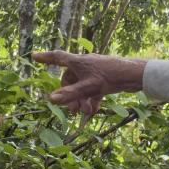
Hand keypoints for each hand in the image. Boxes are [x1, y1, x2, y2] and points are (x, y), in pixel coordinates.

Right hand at [31, 50, 146, 117]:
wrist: (134, 75)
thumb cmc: (110, 77)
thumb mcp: (89, 87)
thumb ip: (70, 94)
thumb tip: (51, 99)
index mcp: (78, 62)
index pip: (57, 57)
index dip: (45, 58)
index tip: (34, 56)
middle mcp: (84, 64)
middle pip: (70, 79)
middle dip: (70, 95)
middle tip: (73, 110)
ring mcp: (94, 71)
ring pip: (81, 86)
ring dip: (81, 100)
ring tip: (86, 112)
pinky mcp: (103, 78)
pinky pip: (92, 89)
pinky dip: (91, 99)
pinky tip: (94, 110)